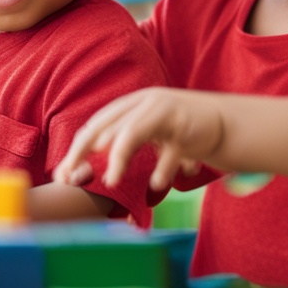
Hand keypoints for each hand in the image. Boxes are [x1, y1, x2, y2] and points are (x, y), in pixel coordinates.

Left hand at [54, 87, 223, 190]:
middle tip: (73, 179)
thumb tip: (83, 168)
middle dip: (84, 153)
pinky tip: (156, 184)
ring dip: (119, 159)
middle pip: (106, 127)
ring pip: (132, 133)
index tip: (63, 174)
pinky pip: (169, 151)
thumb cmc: (177, 132)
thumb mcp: (147, 132)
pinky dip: (162, 169)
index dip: (77, 149)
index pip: (96, 125)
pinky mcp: (187, 128)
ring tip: (112, 181)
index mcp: (131, 103)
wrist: (224, 122)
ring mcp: (166, 113)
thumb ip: (120, 143)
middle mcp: (144, 103)